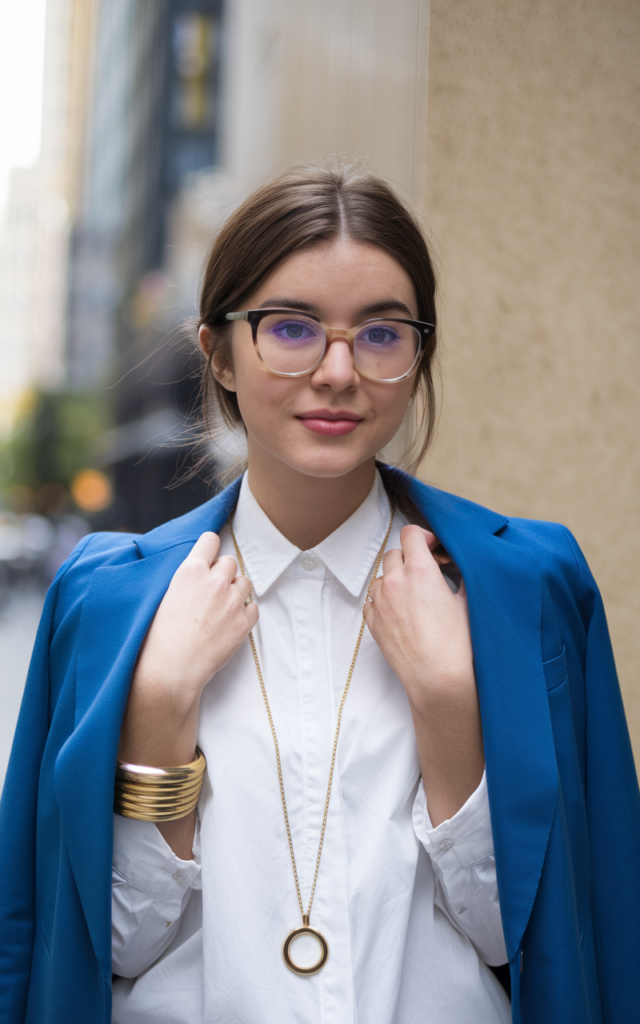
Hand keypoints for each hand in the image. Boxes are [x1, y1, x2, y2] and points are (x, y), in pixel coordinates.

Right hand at [132, 531, 257, 703]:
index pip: (210, 540)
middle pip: (230, 562)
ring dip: (236, 591)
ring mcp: (232, 600)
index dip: (211, 549)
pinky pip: (253, 607)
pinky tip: (229, 624)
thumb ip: (187, 578)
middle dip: (223, 574)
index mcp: (190, 571)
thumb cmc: (161, 637)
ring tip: (221, 609)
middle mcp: (214, 581)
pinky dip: (245, 613)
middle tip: (212, 592)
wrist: (171, 669)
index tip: (210, 558)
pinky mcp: (244, 621)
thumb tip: (200, 571)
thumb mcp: (165, 595)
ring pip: (245, 582)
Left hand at [363, 525, 482, 824]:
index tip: (435, 550)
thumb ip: (462, 574)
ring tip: (415, 594)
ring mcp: (380, 602)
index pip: (411, 534)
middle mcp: (395, 582)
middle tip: (429, 573)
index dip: (425, 537)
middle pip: (395, 553)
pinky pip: (373, 599)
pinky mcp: (372, 622)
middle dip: (411, 558)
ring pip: (382, 576)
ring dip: (395, 578)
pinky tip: (403, 612)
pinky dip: (385, 599)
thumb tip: (459, 561)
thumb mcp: (469, 601)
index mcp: (420, 570)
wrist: (439, 681)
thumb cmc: (459, 644)